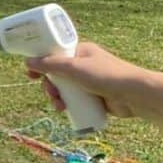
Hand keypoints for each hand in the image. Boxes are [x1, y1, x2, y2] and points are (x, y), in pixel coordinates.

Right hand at [26, 41, 142, 118]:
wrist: (135, 95)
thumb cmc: (106, 75)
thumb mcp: (73, 68)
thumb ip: (50, 64)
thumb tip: (27, 62)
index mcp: (81, 51)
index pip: (55, 55)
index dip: (41, 63)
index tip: (30, 74)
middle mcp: (84, 64)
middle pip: (57, 74)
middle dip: (50, 86)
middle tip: (50, 93)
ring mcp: (90, 81)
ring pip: (65, 89)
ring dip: (57, 97)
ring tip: (59, 106)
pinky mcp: (95, 96)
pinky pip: (75, 99)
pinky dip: (68, 105)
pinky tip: (66, 110)